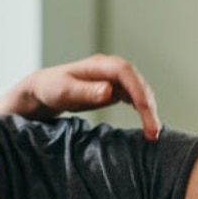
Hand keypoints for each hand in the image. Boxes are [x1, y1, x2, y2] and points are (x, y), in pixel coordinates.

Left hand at [0, 54, 160, 139]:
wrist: (43, 90)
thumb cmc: (51, 88)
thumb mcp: (64, 92)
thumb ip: (86, 92)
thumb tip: (110, 91)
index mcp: (99, 65)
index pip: (126, 73)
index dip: (138, 90)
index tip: (145, 110)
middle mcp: (110, 69)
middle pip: (138, 83)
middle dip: (148, 106)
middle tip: (154, 131)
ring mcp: (114, 80)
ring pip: (140, 92)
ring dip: (149, 111)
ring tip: (153, 134)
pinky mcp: (114, 90)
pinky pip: (134, 99)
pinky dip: (143, 111)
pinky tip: (148, 126)